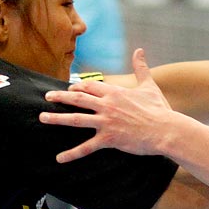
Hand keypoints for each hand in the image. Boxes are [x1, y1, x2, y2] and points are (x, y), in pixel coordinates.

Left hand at [41, 48, 174, 162]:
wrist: (166, 129)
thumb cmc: (159, 109)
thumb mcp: (149, 85)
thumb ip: (141, 67)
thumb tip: (140, 50)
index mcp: (115, 92)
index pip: (90, 86)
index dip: (78, 87)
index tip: (70, 89)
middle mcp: (107, 105)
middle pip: (77, 98)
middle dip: (60, 97)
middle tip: (47, 97)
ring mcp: (106, 122)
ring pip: (76, 119)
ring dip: (57, 118)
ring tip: (42, 118)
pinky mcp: (109, 138)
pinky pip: (86, 147)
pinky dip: (72, 153)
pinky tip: (59, 158)